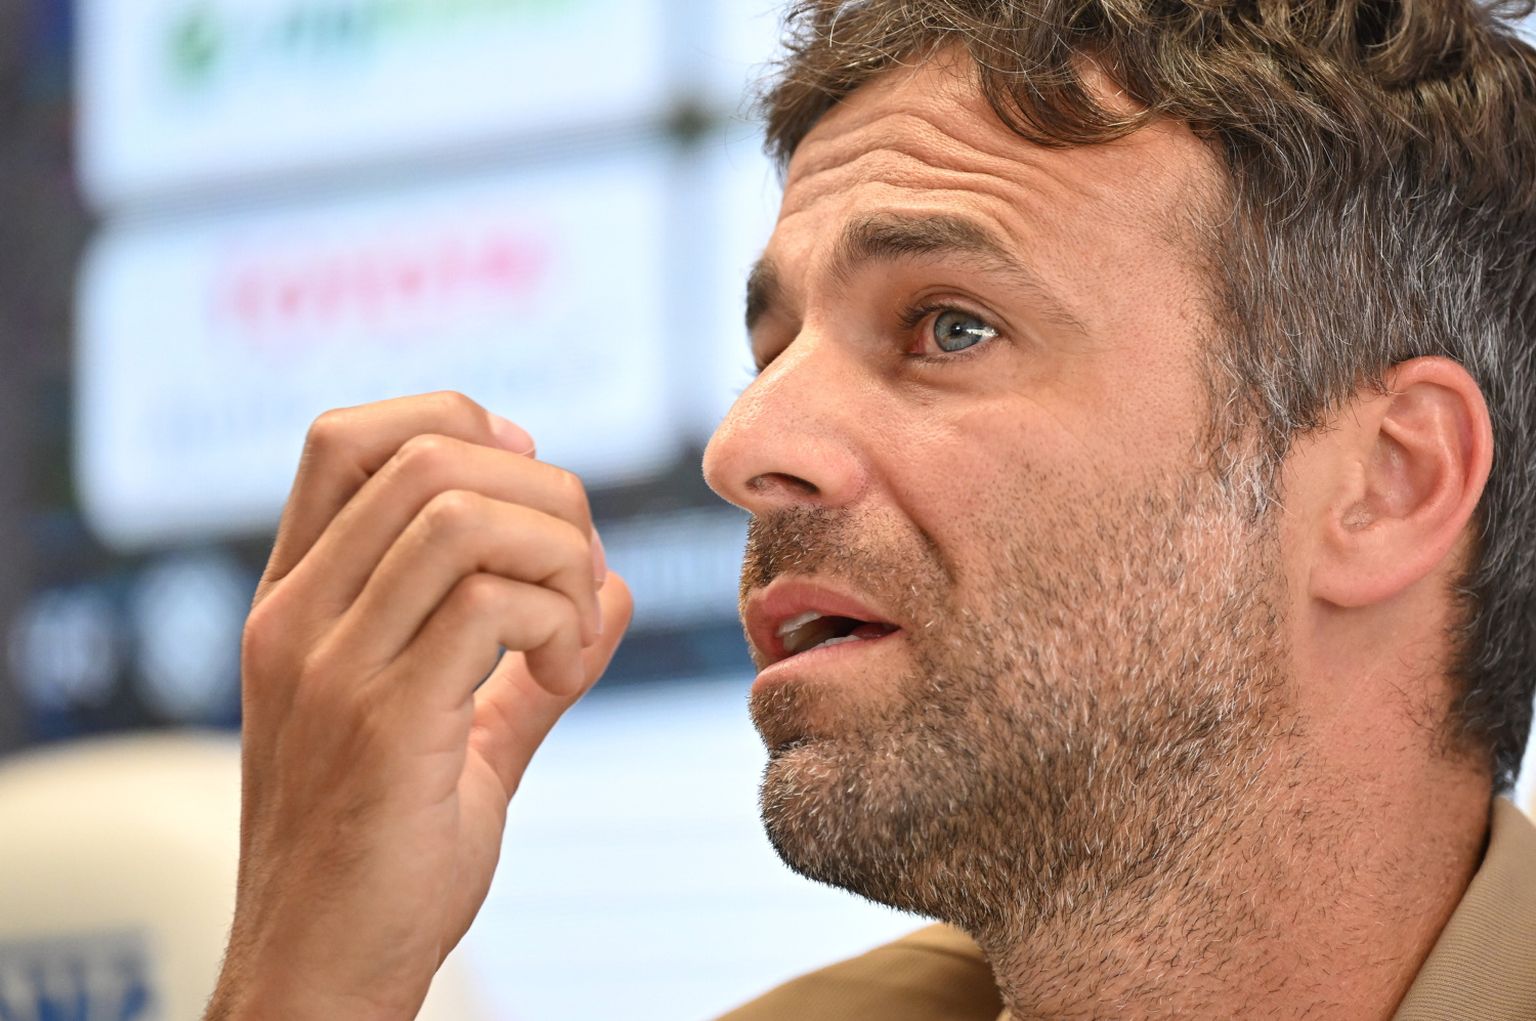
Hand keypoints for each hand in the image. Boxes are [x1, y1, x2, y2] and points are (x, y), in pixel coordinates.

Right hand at [205, 392, 632, 1020]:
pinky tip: (562, 677)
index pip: (345, 436)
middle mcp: (295, 616)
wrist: (322, 976)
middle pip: (426, 454)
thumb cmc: (383, 861)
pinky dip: (561, 622)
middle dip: (544, 493)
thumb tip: (617, 587)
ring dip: (560, 557)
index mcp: (295, 603)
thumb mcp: (450, 739)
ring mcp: (328, 664)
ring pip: (465, 515)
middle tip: (578, 576)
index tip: (532, 488)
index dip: (455, 422)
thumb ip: (522, 663)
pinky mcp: (381, 720)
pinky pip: (494, 603)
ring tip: (572, 634)